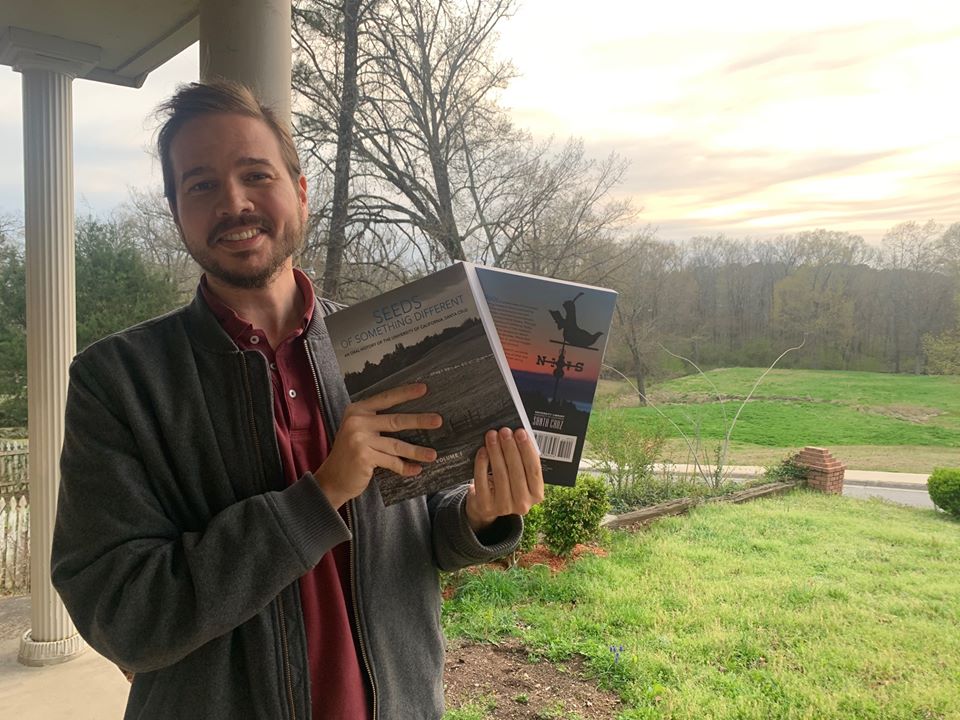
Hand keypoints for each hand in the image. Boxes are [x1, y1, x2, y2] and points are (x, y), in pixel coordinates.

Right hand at [313, 383, 441, 509]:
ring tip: (433, 454)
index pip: (385, 399)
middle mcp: (357, 422)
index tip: (424, 389)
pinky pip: (392, 462)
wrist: (332, 478)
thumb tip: (411, 418)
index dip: (405, 393)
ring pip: (396, 444)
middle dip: (419, 421)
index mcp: (357, 410)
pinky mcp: (364, 457)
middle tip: (438, 420)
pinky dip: (405, 467)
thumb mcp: (358, 430)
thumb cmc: (350, 453)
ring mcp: (359, 439)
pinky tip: (416, 469)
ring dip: (417, 451)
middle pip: (395, 420)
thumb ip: (376, 422)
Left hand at [465, 427, 543, 531]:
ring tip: (492, 437)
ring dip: (495, 452)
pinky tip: (482, 451)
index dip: (527, 449)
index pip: (534, 469)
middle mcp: (522, 503)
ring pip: (500, 474)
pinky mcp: (486, 506)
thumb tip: (517, 435)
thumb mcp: (520, 477)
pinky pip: (483, 480)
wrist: (487, 506)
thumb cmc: (507, 485)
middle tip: (504, 431)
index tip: (520, 433)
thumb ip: (522, 460)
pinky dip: (482, 463)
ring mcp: (504, 507)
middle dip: (510, 448)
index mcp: (536, 494)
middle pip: (517, 471)